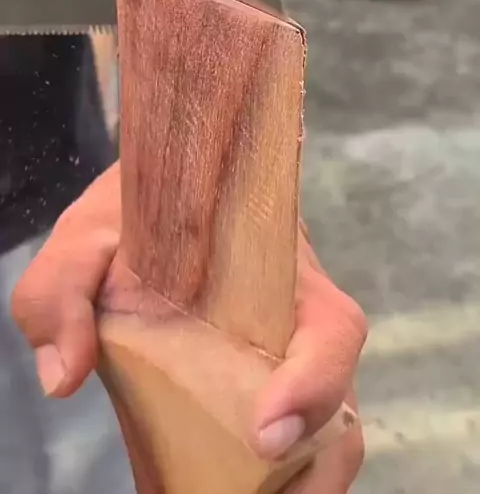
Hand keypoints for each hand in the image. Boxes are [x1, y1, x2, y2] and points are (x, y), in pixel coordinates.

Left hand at [11, 163, 366, 492]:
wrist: (159, 204)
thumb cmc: (135, 214)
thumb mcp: (88, 232)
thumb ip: (62, 285)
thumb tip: (64, 376)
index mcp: (276, 271)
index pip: (331, 328)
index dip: (315, 383)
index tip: (264, 433)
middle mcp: (298, 320)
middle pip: (339, 404)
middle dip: (312, 470)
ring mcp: (286, 357)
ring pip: (324, 432)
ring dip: (291, 482)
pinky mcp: (261, 385)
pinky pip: (286, 439)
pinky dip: (261, 476)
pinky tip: (210, 482)